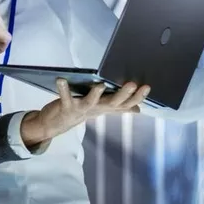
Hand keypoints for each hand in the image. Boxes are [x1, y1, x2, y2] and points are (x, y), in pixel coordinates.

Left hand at [20, 79, 150, 148]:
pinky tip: (61, 79)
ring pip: (90, 103)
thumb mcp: (101, 109)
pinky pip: (65, 97)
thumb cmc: (80, 111)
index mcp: (106, 107)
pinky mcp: (66, 106)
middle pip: (112, 103)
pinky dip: (63, 88)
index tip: (147, 87)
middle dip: (123, 95)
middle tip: (132, 84)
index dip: (137, 97)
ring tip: (100, 85)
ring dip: (95, 95)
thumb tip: (138, 109)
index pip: (126, 104)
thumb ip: (119, 107)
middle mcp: (96, 109)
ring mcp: (81, 109)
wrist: (56, 124)